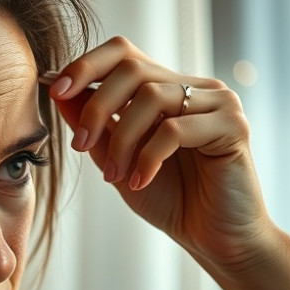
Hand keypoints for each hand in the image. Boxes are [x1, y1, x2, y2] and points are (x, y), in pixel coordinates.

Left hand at [49, 36, 263, 266]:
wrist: (213, 237)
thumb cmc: (168, 198)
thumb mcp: (116, 159)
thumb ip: (93, 126)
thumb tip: (59, 92)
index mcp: (166, 88)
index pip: (123, 53)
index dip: (85, 66)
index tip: (56, 92)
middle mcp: (193, 86)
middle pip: (132, 69)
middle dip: (96, 108)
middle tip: (80, 146)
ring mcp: (217, 102)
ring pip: (152, 97)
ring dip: (121, 140)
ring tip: (114, 176)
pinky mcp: (233, 125)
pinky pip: (175, 128)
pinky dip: (148, 157)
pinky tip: (140, 180)